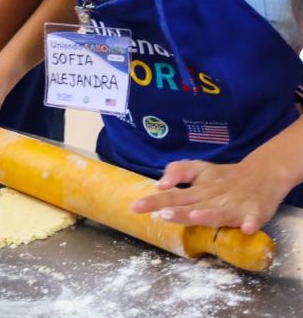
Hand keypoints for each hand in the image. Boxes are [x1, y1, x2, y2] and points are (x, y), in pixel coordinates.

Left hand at [131, 158, 290, 233]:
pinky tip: (246, 227)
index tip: (135, 206)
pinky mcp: (254, 210)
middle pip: (192, 205)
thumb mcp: (198, 169)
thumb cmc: (223, 177)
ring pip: (219, 213)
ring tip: (195, 217)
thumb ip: (177, 172)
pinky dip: (250, 222)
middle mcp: (212, 198)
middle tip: (162, 214)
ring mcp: (233, 205)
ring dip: (208, 216)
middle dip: (178, 211)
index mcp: (198, 189)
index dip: (155, 201)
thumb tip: (159, 183)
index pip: (173, 196)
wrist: (261, 174)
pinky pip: (253, 218)